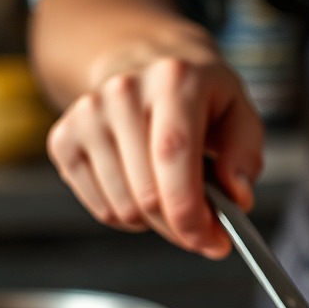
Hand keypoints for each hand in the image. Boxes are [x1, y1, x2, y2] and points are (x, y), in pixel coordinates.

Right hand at [46, 47, 263, 258]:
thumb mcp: (240, 115)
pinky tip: (144, 192)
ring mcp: (87, 114)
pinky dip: (129, 218)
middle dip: (183, 228)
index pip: (173, 154)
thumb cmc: (200, 99)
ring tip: (174, 199)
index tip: (213, 242)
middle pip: (148, 193)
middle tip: (205, 231)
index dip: (191, 211)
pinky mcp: (63, 139)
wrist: (146, 65)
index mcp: (174, 80)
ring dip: (157, 223)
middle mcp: (123, 91)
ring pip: (124, 209)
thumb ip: (245, 156)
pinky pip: (102, 210)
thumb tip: (236, 196)